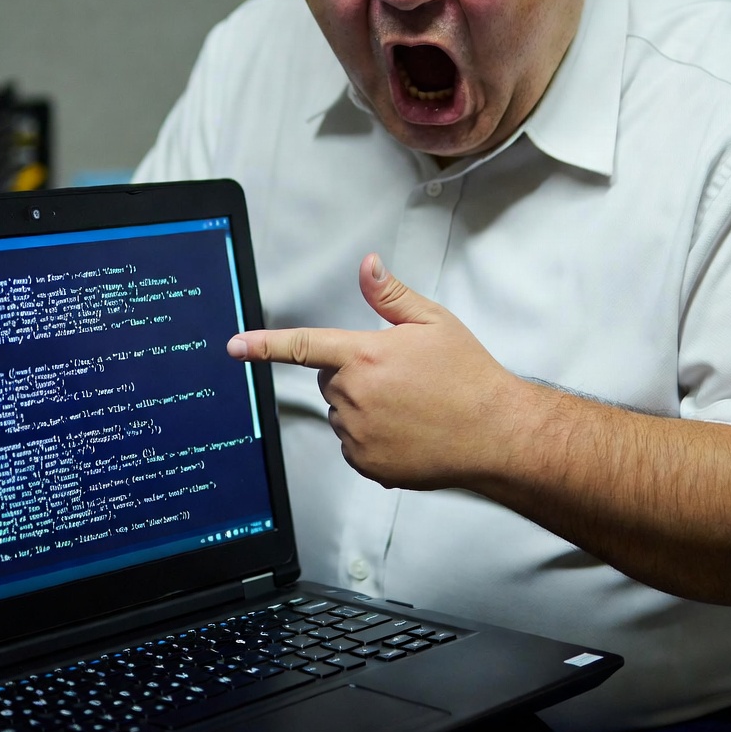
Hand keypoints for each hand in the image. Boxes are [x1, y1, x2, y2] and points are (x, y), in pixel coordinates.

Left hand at [227, 253, 516, 488]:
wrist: (496, 433)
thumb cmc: (468, 377)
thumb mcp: (434, 322)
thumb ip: (391, 295)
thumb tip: (367, 266)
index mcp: (365, 356)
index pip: (303, 346)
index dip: (263, 345)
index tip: (234, 346)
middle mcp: (355, 396)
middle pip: (330, 378)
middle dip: (354, 373)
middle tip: (399, 376)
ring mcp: (359, 434)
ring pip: (341, 412)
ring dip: (361, 406)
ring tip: (409, 406)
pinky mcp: (367, 464)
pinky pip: (353, 444)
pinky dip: (371, 437)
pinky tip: (407, 430)